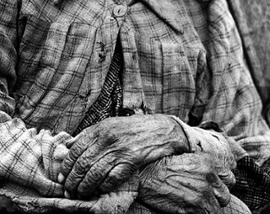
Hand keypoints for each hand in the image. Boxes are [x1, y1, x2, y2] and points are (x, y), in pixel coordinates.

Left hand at [59, 114, 187, 198]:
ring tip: (80, 194)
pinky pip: (112, 178)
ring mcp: (119, 150)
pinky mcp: (131, 161)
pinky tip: (99, 190)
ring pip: (94, 174)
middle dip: (72, 181)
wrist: (159, 129)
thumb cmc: (132, 128)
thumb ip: (90, 134)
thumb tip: (69, 146)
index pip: (75, 150)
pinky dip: (103, 187)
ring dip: (85, 188)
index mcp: (99, 128)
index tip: (62, 176)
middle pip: (82, 164)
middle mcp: (107, 139)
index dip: (66, 166)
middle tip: (68, 190)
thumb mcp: (109, 124)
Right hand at [138, 153, 233, 212]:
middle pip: (225, 197)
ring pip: (216, 209)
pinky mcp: (194, 208)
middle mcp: (209, 177)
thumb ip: (203, 167)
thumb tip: (213, 177)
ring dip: (207, 209)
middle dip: (216, 199)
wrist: (146, 175)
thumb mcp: (187, 159)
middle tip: (203, 199)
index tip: (214, 189)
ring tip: (194, 205)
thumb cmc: (163, 166)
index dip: (221, 186)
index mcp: (208, 163)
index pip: (230, 179)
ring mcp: (203, 194)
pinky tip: (189, 210)